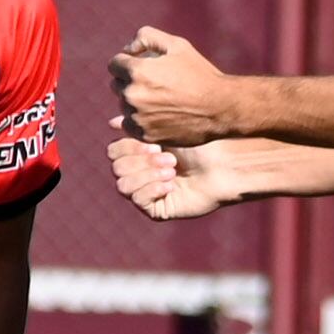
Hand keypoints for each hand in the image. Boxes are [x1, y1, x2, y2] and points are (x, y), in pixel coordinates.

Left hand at [110, 27, 232, 148]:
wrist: (219, 108)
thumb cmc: (199, 74)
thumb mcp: (177, 45)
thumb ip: (146, 37)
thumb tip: (127, 48)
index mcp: (137, 71)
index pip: (114, 64)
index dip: (128, 62)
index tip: (143, 66)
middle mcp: (132, 95)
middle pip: (116, 84)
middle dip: (130, 81)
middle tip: (154, 83)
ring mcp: (137, 117)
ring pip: (123, 105)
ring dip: (135, 101)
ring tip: (161, 99)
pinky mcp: (144, 135)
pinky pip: (129, 124)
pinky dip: (139, 119)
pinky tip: (158, 113)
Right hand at [110, 133, 233, 223]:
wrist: (221, 168)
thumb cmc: (198, 147)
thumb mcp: (164, 131)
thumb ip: (137, 127)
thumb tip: (111, 123)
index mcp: (139, 155)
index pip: (113, 152)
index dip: (129, 147)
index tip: (156, 144)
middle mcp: (140, 174)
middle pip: (117, 168)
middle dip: (142, 162)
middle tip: (170, 158)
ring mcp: (146, 193)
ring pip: (123, 185)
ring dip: (148, 175)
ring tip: (172, 171)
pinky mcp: (155, 210)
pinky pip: (138, 200)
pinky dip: (153, 189)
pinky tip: (172, 185)